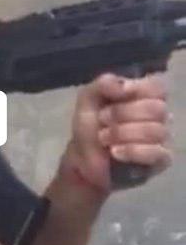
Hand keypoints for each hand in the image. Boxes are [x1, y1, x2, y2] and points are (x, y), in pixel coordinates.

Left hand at [62, 73, 171, 192]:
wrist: (82, 157)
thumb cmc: (91, 126)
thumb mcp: (89, 97)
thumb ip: (104, 83)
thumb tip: (124, 86)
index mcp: (146, 97)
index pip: (158, 88)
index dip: (139, 89)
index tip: (118, 95)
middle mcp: (159, 116)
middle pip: (157, 109)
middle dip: (123, 114)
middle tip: (102, 119)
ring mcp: (162, 138)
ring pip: (155, 131)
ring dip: (122, 133)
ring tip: (103, 138)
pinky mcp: (160, 160)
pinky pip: (157, 153)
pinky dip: (132, 151)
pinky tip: (115, 152)